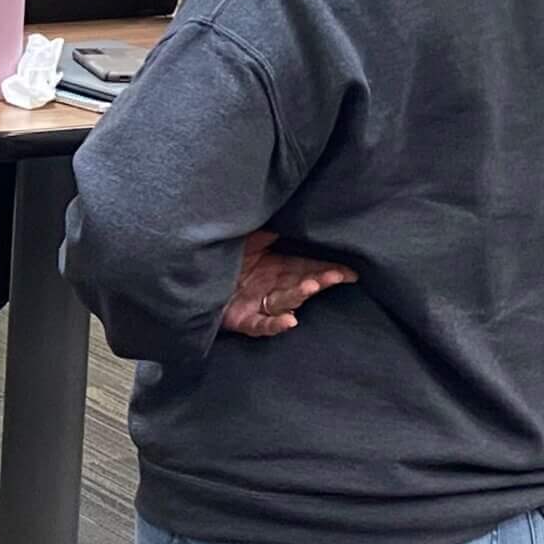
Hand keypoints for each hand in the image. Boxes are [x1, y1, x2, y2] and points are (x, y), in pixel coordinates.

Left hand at [220, 230, 356, 336]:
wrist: (193, 278)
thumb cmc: (222, 258)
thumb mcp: (247, 239)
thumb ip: (268, 232)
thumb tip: (292, 217)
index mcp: (277, 268)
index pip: (308, 268)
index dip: (329, 269)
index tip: (350, 270)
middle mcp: (272, 287)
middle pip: (302, 284)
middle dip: (321, 280)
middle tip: (337, 275)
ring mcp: (259, 305)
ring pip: (285, 301)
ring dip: (299, 294)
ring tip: (312, 286)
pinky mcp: (244, 320)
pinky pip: (262, 325)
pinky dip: (275, 324)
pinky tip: (289, 321)